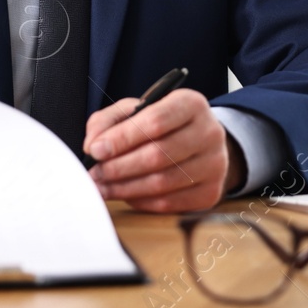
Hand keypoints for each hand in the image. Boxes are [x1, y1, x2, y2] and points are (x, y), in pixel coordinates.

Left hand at [83, 89, 242, 212]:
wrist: (199, 144)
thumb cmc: (162, 125)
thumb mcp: (136, 111)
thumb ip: (108, 121)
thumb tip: (93, 145)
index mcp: (191, 104)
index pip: (156, 121)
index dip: (122, 138)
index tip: (96, 150)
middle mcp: (210, 133)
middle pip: (158, 155)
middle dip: (119, 167)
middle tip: (94, 174)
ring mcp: (214, 164)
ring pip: (162, 183)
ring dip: (125, 188)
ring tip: (103, 187)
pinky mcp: (211, 192)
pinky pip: (169, 203)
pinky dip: (141, 201)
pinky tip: (125, 195)